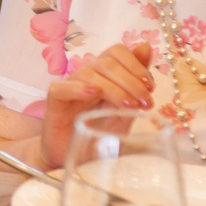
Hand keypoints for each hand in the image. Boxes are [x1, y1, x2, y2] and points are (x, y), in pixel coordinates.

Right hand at [36, 42, 150, 164]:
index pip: (117, 52)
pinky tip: (93, 93)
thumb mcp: (126, 108)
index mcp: (104, 73)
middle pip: (107, 62)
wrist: (79, 159)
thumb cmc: (101, 133)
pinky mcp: (54, 103)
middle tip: (146, 102)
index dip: (136, 64)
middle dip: (132, 81)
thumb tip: (146, 46)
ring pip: (89, 74)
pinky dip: (78, 88)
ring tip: (129, 106)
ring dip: (114, 89)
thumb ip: (135, 80)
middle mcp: (86, 75)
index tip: (151, 87)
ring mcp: (70, 87)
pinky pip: (61, 88)